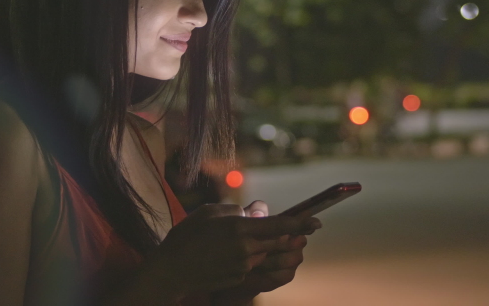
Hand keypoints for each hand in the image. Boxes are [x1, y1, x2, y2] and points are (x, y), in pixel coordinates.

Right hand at [149, 203, 318, 298]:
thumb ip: (237, 210)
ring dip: (264, 245)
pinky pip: (252, 263)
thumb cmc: (187, 235)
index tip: (317, 221)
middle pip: (280, 242)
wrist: (171, 270)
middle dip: (291, 236)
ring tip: (243, 239)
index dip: (301, 223)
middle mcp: (246, 249)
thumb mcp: (210, 212)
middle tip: (298, 230)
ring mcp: (244, 266)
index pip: (279, 225)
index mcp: (240, 229)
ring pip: (265, 253)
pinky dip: (249, 256)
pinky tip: (227, 253)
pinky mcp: (239, 278)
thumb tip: (256, 214)